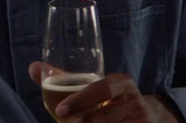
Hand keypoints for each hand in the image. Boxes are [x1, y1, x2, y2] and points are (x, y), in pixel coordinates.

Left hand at [28, 62, 181, 122]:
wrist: (151, 117)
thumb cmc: (111, 100)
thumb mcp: (95, 86)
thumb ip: (65, 79)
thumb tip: (33, 67)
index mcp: (121, 82)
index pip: (103, 89)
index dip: (81, 101)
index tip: (60, 112)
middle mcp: (134, 100)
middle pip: (103, 117)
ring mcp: (140, 119)